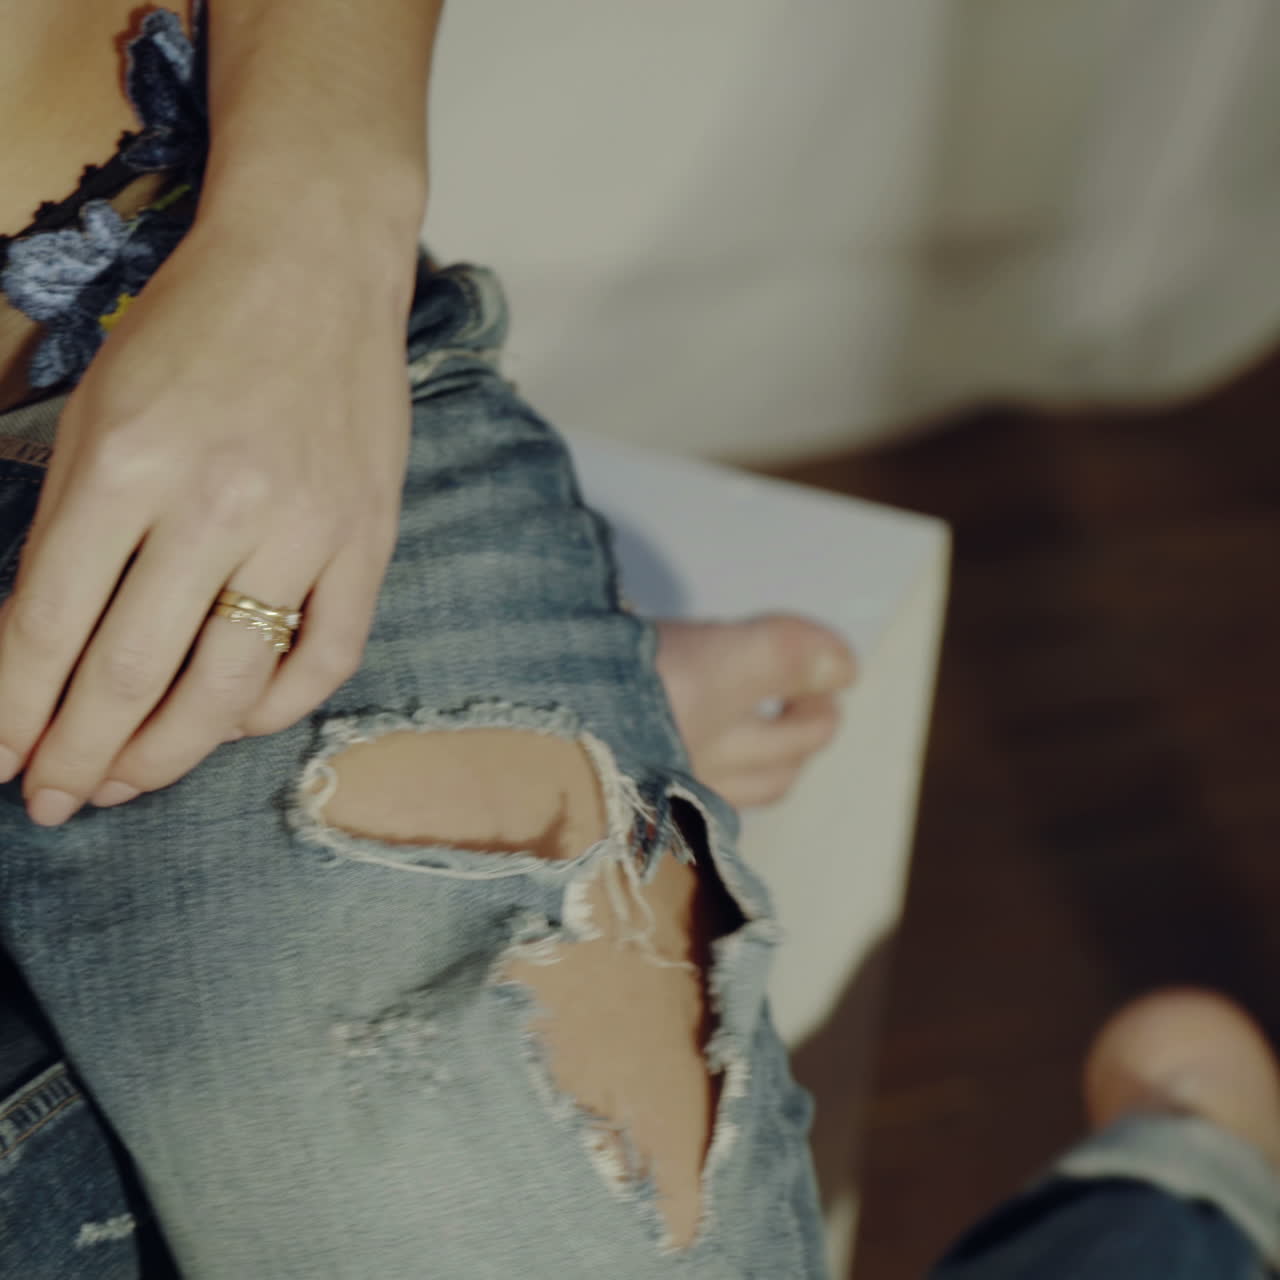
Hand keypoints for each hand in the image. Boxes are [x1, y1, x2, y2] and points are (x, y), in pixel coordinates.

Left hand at [0, 216, 415, 824]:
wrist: (315, 268)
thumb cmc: (192, 328)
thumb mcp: (98, 406)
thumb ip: (68, 525)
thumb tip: (40, 644)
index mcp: (129, 461)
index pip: (50, 624)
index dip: (12, 710)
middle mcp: (218, 505)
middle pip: (131, 673)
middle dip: (76, 755)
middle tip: (52, 802)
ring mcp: (305, 529)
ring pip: (228, 687)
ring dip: (165, 754)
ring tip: (124, 785)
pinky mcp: (367, 540)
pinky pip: (324, 658)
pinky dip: (275, 709)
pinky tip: (234, 724)